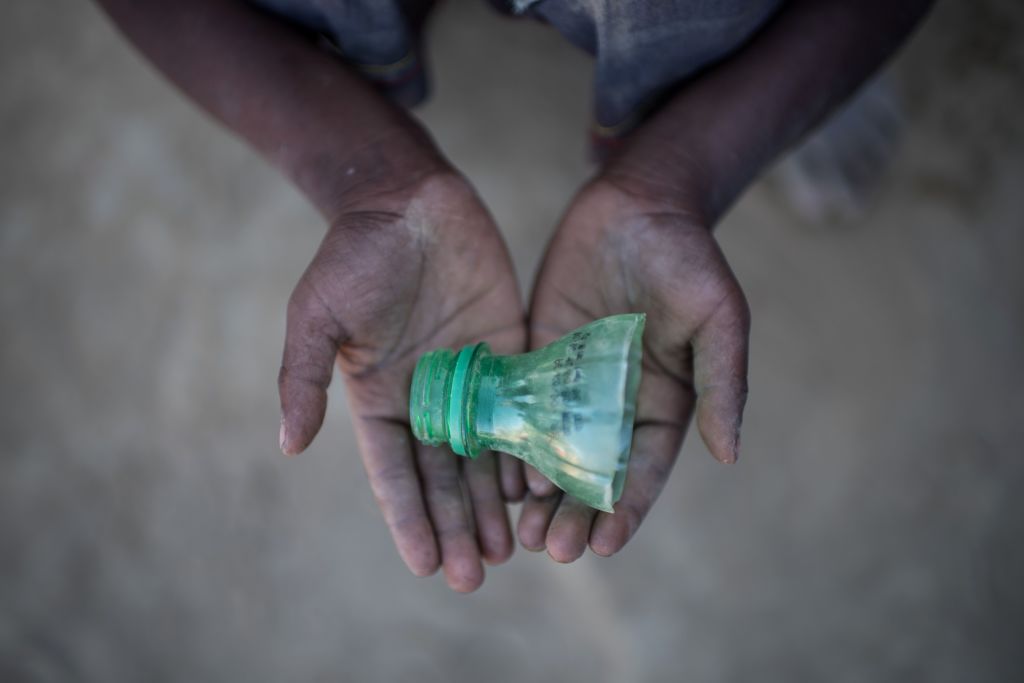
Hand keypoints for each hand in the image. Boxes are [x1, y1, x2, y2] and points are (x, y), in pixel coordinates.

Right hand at [278, 169, 525, 591]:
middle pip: (443, 476)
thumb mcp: (317, 315)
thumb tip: (288, 446)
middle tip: (476, 575)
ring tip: (508, 550)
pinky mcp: (509, 353)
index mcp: (380, 397)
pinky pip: (521, 412)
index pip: (393, 472)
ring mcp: (471, 378)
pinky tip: (538, 488)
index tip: (426, 565)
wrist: (410, 198)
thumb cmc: (356, 252)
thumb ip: (304, 378)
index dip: (409, 519)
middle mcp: (427, 398)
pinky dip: (528, 451)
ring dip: (492, 504)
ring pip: (484, 455)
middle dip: (456, 526)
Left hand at [520, 176, 749, 561]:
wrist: (636, 202)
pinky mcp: (536, 356)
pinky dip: (509, 443)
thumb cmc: (687, 257)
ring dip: (538, 492)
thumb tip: (730, 454)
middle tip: (550, 549)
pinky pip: (519, 408)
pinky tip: (493, 472)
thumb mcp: (717, 318)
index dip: (625, 510)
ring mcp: (572, 382)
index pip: (643, 471)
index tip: (605, 545)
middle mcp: (615, 403)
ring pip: (551, 451)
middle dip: (574, 513)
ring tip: (520, 530)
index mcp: (664, 403)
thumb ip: (722, 383)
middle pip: (592, 473)